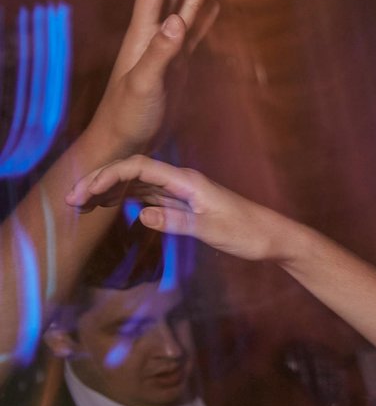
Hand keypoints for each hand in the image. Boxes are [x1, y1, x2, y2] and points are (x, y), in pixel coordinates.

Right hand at [67, 157, 294, 264]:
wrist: (274, 238)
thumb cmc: (249, 233)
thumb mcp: (212, 231)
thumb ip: (177, 222)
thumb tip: (141, 214)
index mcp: (187, 181)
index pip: (139, 167)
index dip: (108, 175)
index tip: (85, 191)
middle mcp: (182, 181)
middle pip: (131, 172)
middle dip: (99, 181)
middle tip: (70, 199)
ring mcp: (183, 191)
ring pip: (137, 184)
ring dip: (108, 190)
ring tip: (80, 203)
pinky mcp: (185, 203)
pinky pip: (148, 195)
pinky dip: (125, 199)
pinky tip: (109, 206)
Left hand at [82, 0, 221, 164]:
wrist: (122, 143)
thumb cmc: (128, 115)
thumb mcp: (145, 84)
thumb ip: (161, 52)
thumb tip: (178, 19)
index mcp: (144, 35)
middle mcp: (155, 34)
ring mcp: (168, 49)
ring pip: (186, 4)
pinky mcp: (179, 65)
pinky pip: (195, 31)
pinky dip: (205, 15)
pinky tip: (213, 5)